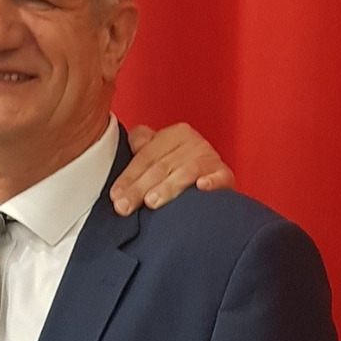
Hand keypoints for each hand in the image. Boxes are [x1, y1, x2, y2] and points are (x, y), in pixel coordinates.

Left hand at [109, 123, 233, 215]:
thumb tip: (129, 145)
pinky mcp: (225, 174)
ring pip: (185, 172)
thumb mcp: (157, 154)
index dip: (128, 176)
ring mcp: (210, 158)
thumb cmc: (175, 168)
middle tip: (124, 207)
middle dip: (139, 188)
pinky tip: (201, 187)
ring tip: (151, 202)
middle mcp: (193, 142)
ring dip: (168, 187)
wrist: (210, 179)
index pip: (146, 156)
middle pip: (161, 167)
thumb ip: (141, 148)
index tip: (115, 196)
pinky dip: (211, 181)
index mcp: (173, 134)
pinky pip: (220, 176)